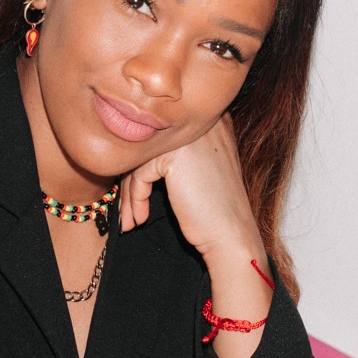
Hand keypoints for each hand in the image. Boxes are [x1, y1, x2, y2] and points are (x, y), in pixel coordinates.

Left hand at [119, 113, 263, 260]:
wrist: (232, 237)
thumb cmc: (214, 210)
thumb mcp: (197, 169)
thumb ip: (175, 153)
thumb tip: (130, 153)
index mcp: (209, 121)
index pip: (163, 137)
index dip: (144, 166)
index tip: (134, 194)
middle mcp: (200, 122)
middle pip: (149, 146)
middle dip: (132, 181)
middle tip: (125, 209)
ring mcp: (188, 136)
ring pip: (141, 160)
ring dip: (130, 194)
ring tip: (128, 219)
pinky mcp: (175, 155)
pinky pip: (140, 174)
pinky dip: (136, 199)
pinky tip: (140, 219)